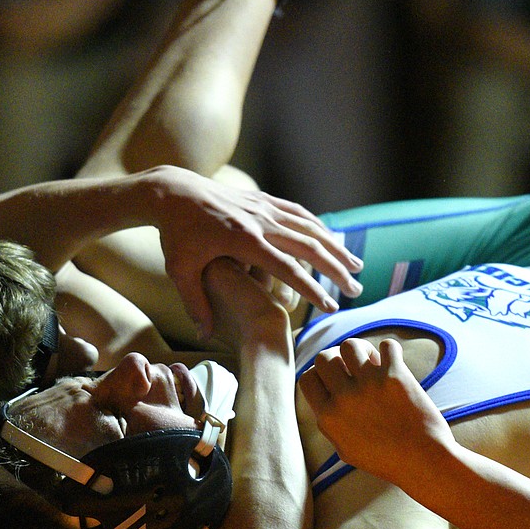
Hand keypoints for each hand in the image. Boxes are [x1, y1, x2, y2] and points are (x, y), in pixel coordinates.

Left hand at [149, 167, 362, 337]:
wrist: (172, 191)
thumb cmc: (175, 234)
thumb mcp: (180, 271)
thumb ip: (196, 303)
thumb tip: (206, 336)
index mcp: (244, 242)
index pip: (288, 270)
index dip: (312, 290)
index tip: (331, 307)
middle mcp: (260, 222)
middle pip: (309, 248)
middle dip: (336, 270)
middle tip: (356, 290)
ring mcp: (264, 208)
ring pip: (310, 228)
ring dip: (335, 247)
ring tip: (356, 266)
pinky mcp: (263, 200)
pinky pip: (298, 213)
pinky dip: (318, 227)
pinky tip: (331, 239)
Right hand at [298, 338, 453, 483]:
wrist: (423, 462)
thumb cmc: (386, 459)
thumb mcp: (345, 449)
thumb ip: (330, 424)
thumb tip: (325, 399)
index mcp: (328, 417)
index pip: (307, 378)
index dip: (319, 373)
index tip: (335, 377)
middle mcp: (344, 398)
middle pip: (324, 357)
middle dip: (337, 357)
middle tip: (354, 366)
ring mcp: (369, 385)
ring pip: (350, 345)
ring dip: (361, 349)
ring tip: (373, 362)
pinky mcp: (395, 376)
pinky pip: (387, 346)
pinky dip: (389, 349)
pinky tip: (393, 361)